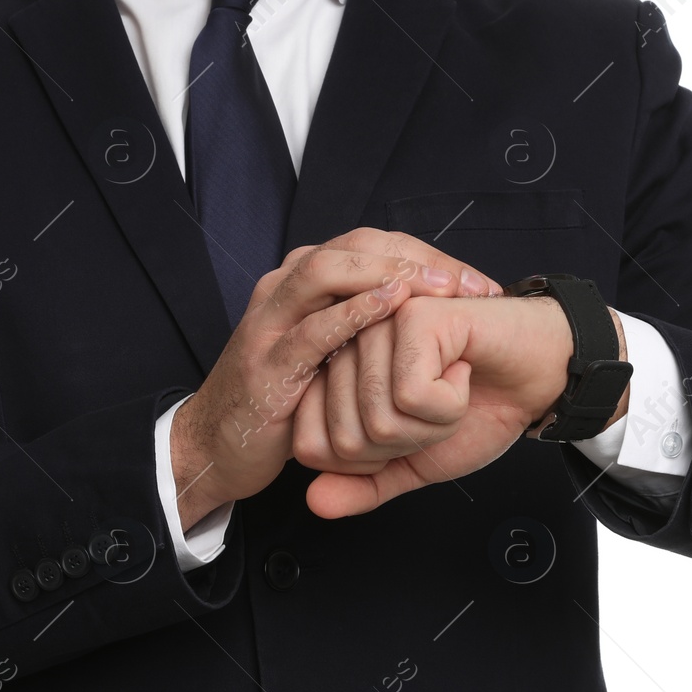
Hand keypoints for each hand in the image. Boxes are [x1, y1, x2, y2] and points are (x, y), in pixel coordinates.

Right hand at [169, 229, 503, 528]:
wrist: (215, 446)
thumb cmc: (282, 400)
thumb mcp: (328, 351)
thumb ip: (363, 324)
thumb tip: (433, 311)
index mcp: (301, 282)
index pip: (370, 245)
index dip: (427, 257)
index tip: (476, 282)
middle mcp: (282, 289)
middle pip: (353, 246)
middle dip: (414, 259)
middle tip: (464, 281)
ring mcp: (270, 323)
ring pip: (326, 272)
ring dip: (385, 274)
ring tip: (435, 286)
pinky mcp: (267, 364)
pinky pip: (312, 330)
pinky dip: (353, 314)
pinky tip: (391, 309)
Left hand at [293, 294, 627, 518]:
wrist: (537, 376)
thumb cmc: (478, 409)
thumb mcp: (413, 463)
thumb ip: (363, 484)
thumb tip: (315, 502)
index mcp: (334, 378)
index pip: (311, 448)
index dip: (369, 461)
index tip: (408, 430)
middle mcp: (344, 347)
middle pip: (347, 440)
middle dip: (407, 444)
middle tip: (438, 407)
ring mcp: (374, 325)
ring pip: (378, 420)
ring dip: (432, 424)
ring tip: (452, 385)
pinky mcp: (411, 316)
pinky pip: (411, 396)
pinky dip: (450, 403)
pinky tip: (463, 368)